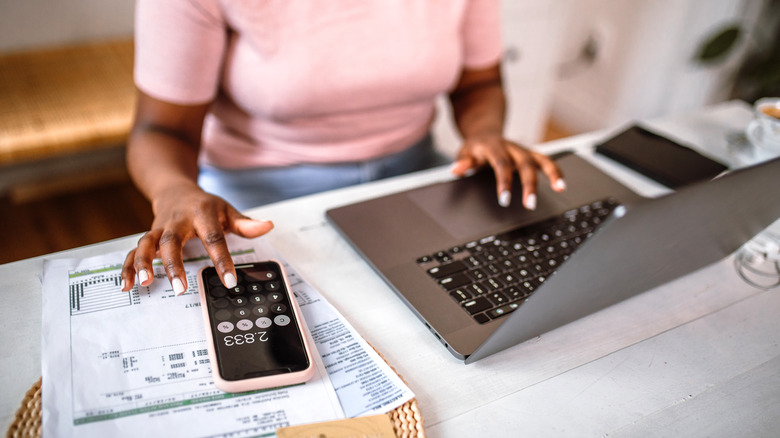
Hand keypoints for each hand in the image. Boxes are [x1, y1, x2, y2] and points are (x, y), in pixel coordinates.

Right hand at [120, 185, 273, 293]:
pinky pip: (133, 251)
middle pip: (172, 241)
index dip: (222, 260)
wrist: (175, 190)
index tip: (229, 281)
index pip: (214, 238)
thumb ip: (245, 223)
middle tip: (180, 288)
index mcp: (201, 214)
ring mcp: (159, 229)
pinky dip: (128, 267)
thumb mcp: (227, 210)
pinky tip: (127, 285)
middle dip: (174, 264)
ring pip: (147, 244)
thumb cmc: (204, 205)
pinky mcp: (148, 237)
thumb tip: (268, 226)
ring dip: (143, 263)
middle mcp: (177, 221)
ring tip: (146, 283)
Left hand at [450, 134, 565, 208]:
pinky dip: (556, 172)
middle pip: (524, 164)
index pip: (501, 165)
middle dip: (529, 185)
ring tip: (560, 189)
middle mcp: (512, 148)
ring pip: (541, 159)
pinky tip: (562, 185)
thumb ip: (463, 162)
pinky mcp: (531, 155)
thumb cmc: (476, 148)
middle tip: (530, 204)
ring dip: (552, 174)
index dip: (504, 182)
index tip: (504, 200)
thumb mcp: (465, 153)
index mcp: (495, 147)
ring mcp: (524, 151)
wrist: (485, 133)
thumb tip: (457, 170)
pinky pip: (546, 162)